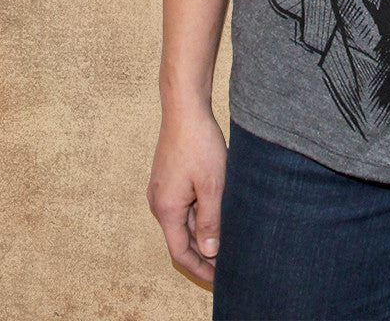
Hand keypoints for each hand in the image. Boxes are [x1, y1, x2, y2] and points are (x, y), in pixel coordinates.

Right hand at [146, 104, 226, 284]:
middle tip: (229, 262)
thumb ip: (210, 220)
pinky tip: (218, 212)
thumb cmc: (199, 144)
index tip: (219, 279)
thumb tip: (208, 252)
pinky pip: (183, 205)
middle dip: (204, 253)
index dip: (200, 269)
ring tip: (228, 239)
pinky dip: (199, 214)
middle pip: (181, 238)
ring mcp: (162, 190)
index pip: (180, 253)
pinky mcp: (169, 178)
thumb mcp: (212, 185)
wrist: (184, 110)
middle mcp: (159, 203)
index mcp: (167, 209)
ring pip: (183, 221)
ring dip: (202, 232)